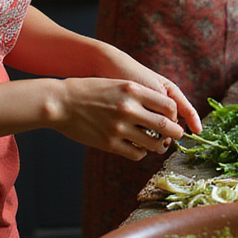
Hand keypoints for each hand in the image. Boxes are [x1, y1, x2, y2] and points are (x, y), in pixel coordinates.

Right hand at [55, 78, 195, 160]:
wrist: (61, 102)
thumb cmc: (90, 91)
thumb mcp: (118, 84)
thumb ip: (140, 94)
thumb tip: (163, 109)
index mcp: (133, 90)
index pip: (168, 105)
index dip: (175, 115)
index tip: (173, 118)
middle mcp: (129, 108)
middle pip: (166, 126)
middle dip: (176, 133)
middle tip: (176, 135)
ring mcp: (119, 127)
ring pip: (154, 143)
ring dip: (160, 146)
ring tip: (159, 144)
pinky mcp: (110, 143)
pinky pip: (137, 153)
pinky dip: (142, 153)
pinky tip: (139, 148)